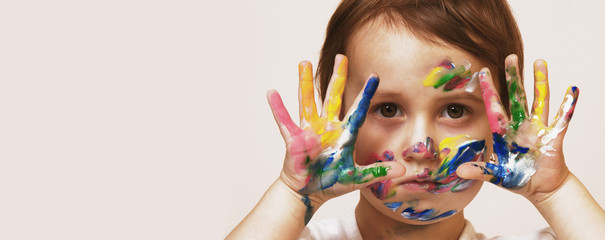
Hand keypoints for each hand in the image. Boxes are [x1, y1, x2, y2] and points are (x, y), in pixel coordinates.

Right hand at [266, 55, 403, 221]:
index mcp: (343, 134)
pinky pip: (285, 121)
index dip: (366, 94)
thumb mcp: (357, 178)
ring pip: (308, 101)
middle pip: (333, 96)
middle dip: (337, 77)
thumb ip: (378, 172)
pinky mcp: (294, 139)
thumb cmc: (331, 182)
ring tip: (303, 63)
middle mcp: (327, 127)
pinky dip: (278, 108)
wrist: (310, 192)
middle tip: (341, 56)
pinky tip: (272, 93)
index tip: (375, 76)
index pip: (357, 110)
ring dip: (305, 83)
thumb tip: (403, 172)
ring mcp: (309, 131)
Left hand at [457, 54, 578, 201]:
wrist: (539, 188)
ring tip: (540, 62)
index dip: (488, 90)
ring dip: (540, 81)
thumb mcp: (496, 174)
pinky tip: (573, 89)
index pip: (494, 106)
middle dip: (513, 77)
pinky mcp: (553, 137)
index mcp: (504, 131)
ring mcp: (538, 128)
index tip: (482, 71)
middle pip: (516, 96)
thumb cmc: (516, 178)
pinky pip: (562, 118)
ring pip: (539, 99)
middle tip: (510, 56)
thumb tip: (459, 171)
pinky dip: (568, 104)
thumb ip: (479, 171)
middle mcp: (520, 125)